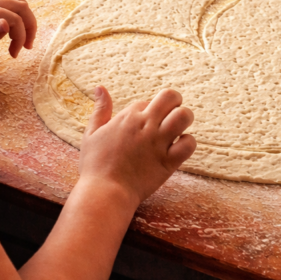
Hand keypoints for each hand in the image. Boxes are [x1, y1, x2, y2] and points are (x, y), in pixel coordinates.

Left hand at [0, 0, 37, 61]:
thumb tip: (8, 24)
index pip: (14, 18)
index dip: (20, 36)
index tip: (14, 54)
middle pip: (19, 4)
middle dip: (29, 25)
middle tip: (26, 46)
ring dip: (24, 13)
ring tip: (23, 33)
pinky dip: (13, 2)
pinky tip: (12, 14)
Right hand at [78, 86, 195, 206]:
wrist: (105, 192)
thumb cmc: (95, 165)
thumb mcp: (91, 133)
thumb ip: (100, 109)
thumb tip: (100, 87)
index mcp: (128, 116)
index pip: (148, 101)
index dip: (148, 111)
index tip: (143, 125)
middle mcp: (146, 125)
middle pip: (170, 96)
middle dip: (174, 102)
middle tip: (169, 116)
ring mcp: (158, 142)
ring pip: (184, 116)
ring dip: (184, 119)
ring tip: (177, 129)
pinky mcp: (168, 162)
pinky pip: (189, 144)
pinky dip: (187, 143)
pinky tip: (178, 148)